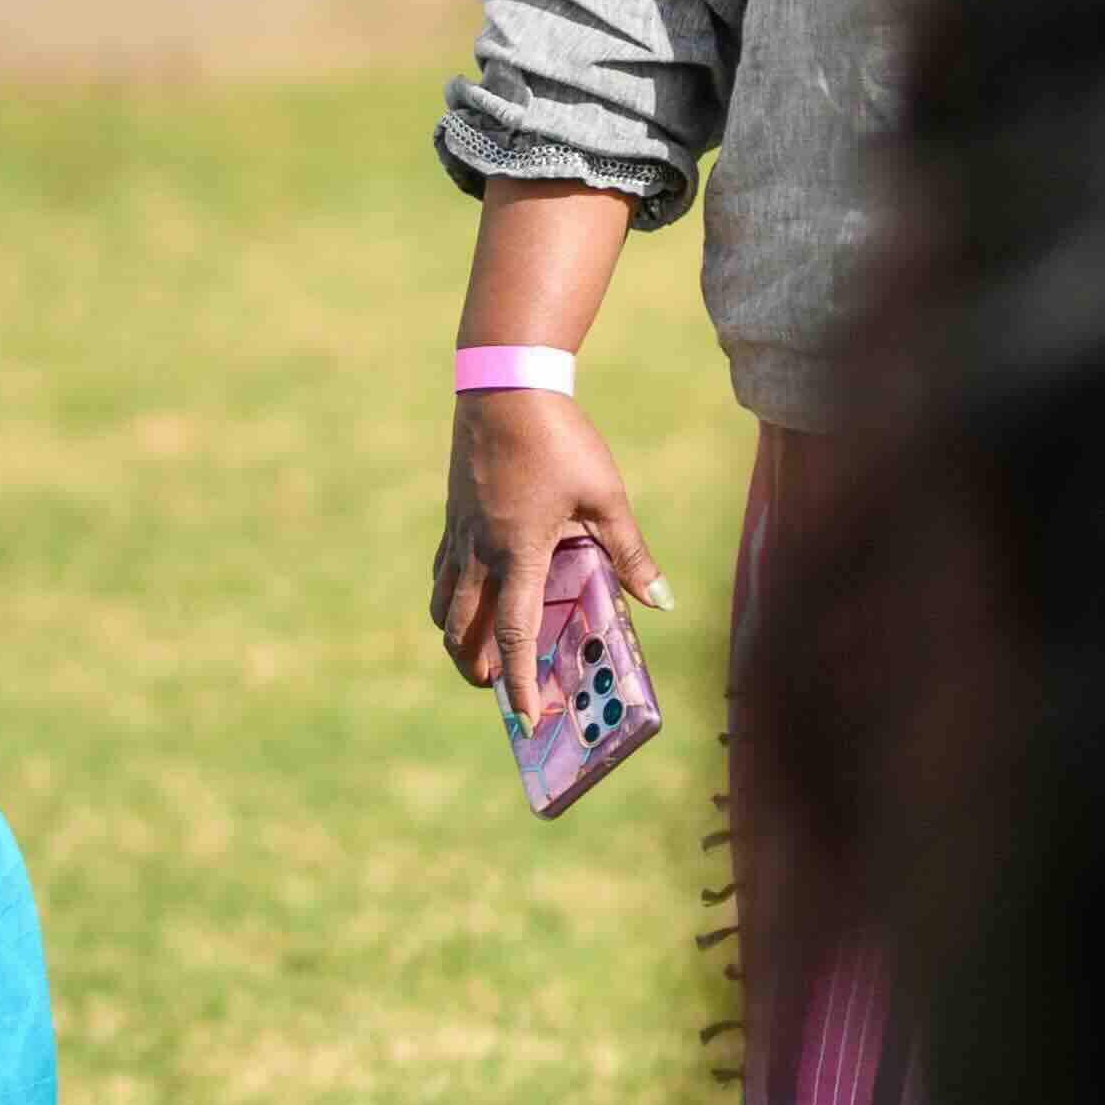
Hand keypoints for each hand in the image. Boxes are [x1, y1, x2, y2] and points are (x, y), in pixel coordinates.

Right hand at [431, 386, 665, 725]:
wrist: (504, 385)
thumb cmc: (559, 439)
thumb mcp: (606, 497)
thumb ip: (630, 554)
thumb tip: (661, 601)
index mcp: (519, 552)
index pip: (514, 634)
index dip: (521, 682)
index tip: (529, 719)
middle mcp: (479, 551)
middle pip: (462, 632)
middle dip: (478, 671)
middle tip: (502, 691)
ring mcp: (459, 534)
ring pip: (443, 606)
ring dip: (458, 639)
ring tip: (480, 654)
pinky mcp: (453, 516)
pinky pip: (444, 573)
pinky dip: (452, 600)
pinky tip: (473, 596)